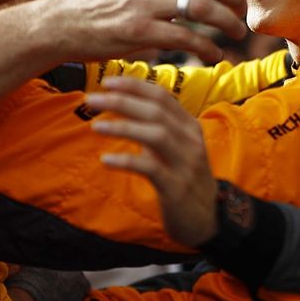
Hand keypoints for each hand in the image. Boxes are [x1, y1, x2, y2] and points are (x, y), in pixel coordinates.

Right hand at [36, 0, 247, 64]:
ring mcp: (146, 4)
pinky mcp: (140, 32)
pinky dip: (207, 47)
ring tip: (235, 35)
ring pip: (204, 8)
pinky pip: (187, 38)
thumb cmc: (99, 2)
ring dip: (228, 24)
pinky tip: (213, 55)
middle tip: (242, 15)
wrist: (61, 22)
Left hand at [87, 77, 217, 246]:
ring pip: (156, 134)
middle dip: (122, 101)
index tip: (108, 81)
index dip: (134, 86)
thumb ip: (156, 128)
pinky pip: (150, 167)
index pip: (162, 96)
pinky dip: (126, 160)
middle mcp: (190, 140)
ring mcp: (185, 163)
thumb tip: (124, 107)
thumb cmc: (184, 179)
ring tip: (96, 126)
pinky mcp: (176, 187)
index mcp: (189, 126)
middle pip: (156, 111)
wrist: (207, 219)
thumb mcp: (175, 148)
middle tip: (92, 99)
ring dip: (123, 127)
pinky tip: (105, 159)